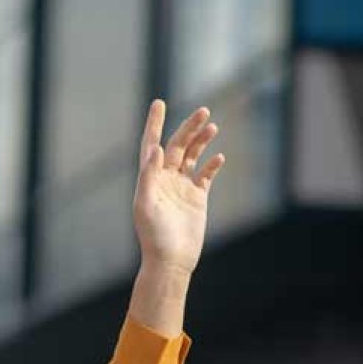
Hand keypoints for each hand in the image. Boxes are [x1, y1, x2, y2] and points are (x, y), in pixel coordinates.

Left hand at [132, 99, 224, 275]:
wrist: (171, 260)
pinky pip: (206, 175)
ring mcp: (181, 188)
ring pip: (192, 156)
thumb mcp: (145, 205)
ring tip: (212, 127)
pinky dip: (212, 165)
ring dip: (201, 141)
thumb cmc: (153, 236)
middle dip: (188, 128)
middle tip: (203, 111)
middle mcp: (164, 180)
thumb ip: (148, 176)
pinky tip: (219, 157)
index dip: (154, 124)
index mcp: (149, 179)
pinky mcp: (197, 198)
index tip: (159, 103)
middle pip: (176, 146)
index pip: (151, 144)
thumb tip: (155, 149)